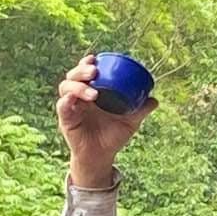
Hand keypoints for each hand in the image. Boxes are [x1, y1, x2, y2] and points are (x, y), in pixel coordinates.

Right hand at [55, 54, 151, 190]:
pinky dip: (66, 101)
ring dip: (78, 87)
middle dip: (81, 70)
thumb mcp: (130, 122)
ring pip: (66, 88)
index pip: (85, 71)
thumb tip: (154, 100)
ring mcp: (71, 107)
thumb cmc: (113, 136)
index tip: (95, 59)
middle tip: (93, 71)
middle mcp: (79, 96)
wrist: (102, 156)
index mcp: (92, 91)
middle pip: (73, 75)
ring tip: (93, 94)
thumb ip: (140, 110)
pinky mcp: (65, 120)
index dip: (87, 62)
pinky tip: (74, 100)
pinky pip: (62, 107)